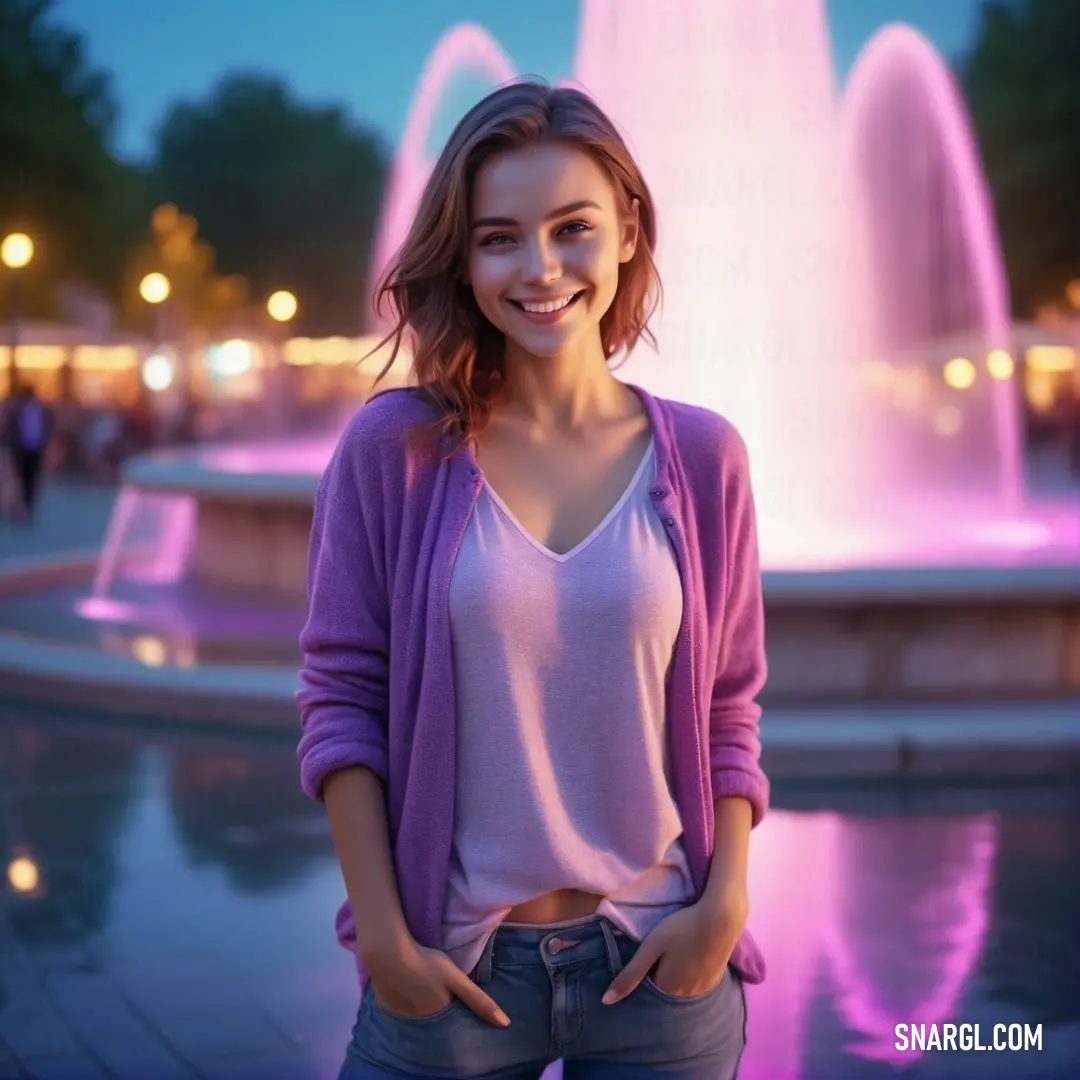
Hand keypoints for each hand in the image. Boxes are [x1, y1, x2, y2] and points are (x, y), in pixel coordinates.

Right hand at [364, 937, 510, 1026]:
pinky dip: (405, 1000)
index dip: (456, 1005)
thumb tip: (505, 1023)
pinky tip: (406, 984)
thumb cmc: (427, 963)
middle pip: (435, 1015)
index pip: (452, 1015)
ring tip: (423, 985)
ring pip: (417, 1012)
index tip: (457, 996)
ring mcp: (402, 1015)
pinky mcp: (387, 1005)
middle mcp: (421, 1021)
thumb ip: (479, 1000)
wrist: (388, 953)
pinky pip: (400, 1007)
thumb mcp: (457, 979)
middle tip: (438, 988)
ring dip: (421, 1003)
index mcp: (439, 1014)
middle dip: (439, 1007)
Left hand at [601, 891, 747, 1003]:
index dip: (647, 966)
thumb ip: (629, 974)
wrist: (721, 917)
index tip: (650, 949)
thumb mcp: (651, 947)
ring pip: (681, 984)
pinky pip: (695, 981)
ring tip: (678, 946)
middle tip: (664, 946)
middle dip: (660, 971)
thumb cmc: (681, 927)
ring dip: (676, 971)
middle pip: (664, 986)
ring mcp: (703, 988)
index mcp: (667, 988)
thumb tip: (606, 1001)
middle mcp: (686, 995)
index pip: (648, 985)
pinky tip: (692, 951)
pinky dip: (691, 970)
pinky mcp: (716, 979)